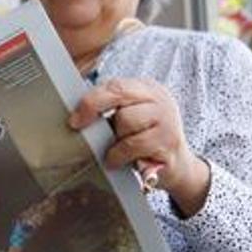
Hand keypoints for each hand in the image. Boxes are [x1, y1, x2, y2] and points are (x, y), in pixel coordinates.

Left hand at [68, 78, 210, 216]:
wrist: (177, 167)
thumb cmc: (146, 142)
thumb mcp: (131, 118)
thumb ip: (112, 109)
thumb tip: (78, 112)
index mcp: (148, 89)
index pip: (115, 84)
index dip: (91, 99)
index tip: (74, 117)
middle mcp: (159, 99)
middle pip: (119, 93)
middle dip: (93, 107)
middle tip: (78, 125)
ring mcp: (166, 118)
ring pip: (125, 120)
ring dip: (113, 139)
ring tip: (113, 150)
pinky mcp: (168, 140)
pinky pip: (132, 144)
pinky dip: (119, 155)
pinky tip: (117, 160)